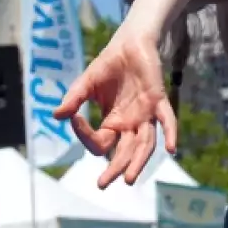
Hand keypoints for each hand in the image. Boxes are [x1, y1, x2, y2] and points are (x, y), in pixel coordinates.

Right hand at [54, 25, 178, 187]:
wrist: (129, 44)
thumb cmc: (108, 66)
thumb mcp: (86, 84)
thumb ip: (74, 99)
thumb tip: (57, 115)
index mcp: (112, 123)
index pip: (99, 141)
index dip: (85, 135)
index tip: (74, 119)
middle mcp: (130, 124)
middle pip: (124, 153)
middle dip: (114, 169)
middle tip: (102, 184)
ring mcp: (146, 115)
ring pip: (145, 144)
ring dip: (138, 161)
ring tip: (129, 179)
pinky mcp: (158, 100)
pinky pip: (167, 120)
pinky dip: (170, 133)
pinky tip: (171, 149)